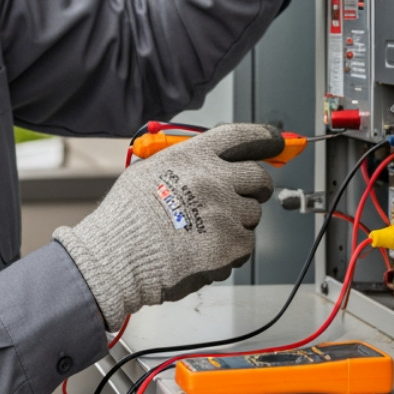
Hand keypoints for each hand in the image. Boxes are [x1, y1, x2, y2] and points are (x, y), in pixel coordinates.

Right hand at [54, 123, 283, 328]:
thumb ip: (184, 163)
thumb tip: (210, 165)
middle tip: (239, 197)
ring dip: (237, 221)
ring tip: (204, 232)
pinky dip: (232, 249)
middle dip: (256, 187)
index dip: (264, 137)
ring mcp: (226, 212)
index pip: (241, 136)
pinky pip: (247, 243)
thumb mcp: (149, 170)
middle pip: (259, 177)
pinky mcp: (232, 244)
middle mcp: (214, 179)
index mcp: (193, 157)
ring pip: (253, 213)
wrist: (117, 257)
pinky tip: (205, 250)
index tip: (276, 140)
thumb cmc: (126, 219)